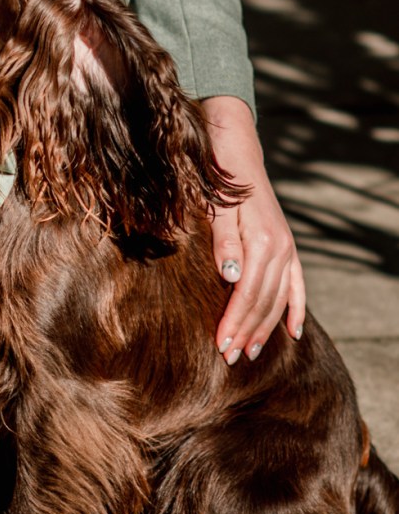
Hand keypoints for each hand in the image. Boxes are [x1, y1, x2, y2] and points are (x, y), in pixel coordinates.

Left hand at [202, 95, 304, 363]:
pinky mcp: (287, 248)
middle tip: (230, 358)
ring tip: (252, 352)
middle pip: (264, 302)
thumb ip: (224, 243)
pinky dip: (294, 309)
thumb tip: (230, 277)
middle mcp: (280, 249)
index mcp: (262, 242)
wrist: (236, 155)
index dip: (235, 322)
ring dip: (265, 327)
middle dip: (247, 332)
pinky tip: (293, 332)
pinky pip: (296, 286)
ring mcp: (287, 249)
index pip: (247, 295)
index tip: (221, 347)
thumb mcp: (217, 210)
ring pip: (279, 299)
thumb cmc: (219, 184)